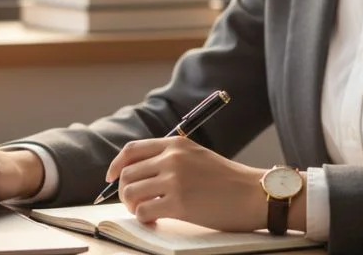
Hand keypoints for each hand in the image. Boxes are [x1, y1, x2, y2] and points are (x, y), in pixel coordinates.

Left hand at [106, 136, 272, 231]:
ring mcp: (175, 180)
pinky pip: (143, 211)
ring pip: (130, 192)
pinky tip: (154, 219)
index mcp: (176, 144)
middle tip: (134, 202)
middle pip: (127, 173)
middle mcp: (172, 158)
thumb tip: (140, 173)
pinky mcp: (179, 203)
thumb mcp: (197, 156)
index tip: (110, 178)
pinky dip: (143, 218)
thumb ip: (171, 158)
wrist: (252, 193)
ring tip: (144, 210)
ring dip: (131, 205)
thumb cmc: (227, 180)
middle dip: (123, 190)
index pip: (132, 150)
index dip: (116, 165)